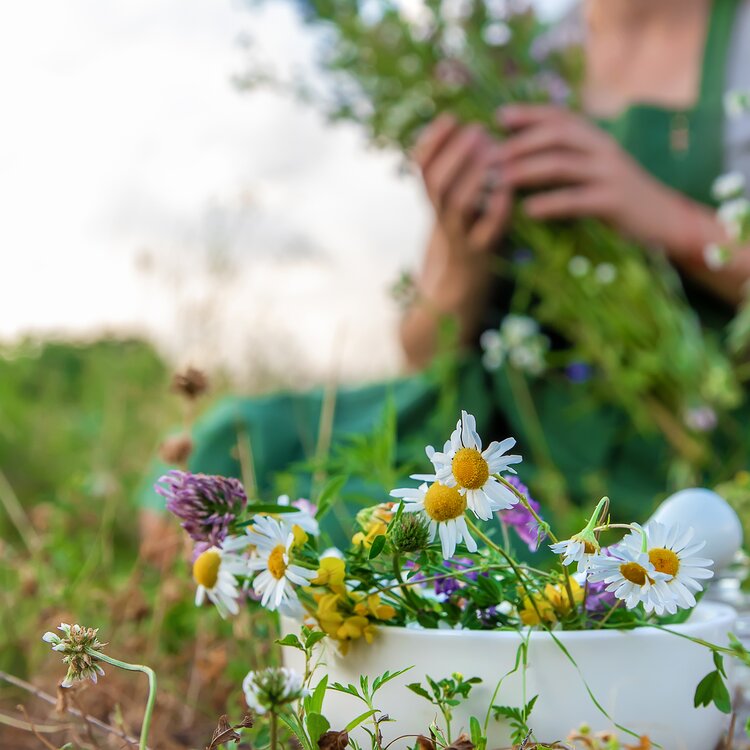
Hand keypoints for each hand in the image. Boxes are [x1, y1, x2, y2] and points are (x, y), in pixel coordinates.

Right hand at [414, 114, 511, 254]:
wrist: (463, 278)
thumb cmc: (467, 225)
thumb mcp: (455, 195)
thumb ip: (457, 164)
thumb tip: (469, 119)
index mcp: (434, 197)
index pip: (421, 166)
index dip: (432, 141)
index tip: (451, 116)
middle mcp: (442, 214)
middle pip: (437, 183)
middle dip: (454, 154)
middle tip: (477, 130)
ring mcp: (461, 234)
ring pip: (458, 204)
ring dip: (473, 176)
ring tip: (493, 153)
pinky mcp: (483, 251)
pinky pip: (486, 232)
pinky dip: (496, 209)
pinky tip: (507, 188)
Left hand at [497, 105, 691, 249]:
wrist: (663, 220)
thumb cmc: (618, 197)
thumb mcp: (594, 170)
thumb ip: (566, 159)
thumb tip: (520, 157)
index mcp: (595, 138)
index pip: (559, 116)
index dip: (529, 113)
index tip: (498, 116)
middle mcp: (602, 149)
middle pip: (556, 134)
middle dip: (519, 143)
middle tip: (488, 156)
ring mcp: (609, 173)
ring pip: (561, 164)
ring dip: (525, 171)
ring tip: (499, 181)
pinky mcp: (613, 201)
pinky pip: (576, 199)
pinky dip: (550, 203)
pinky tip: (528, 211)